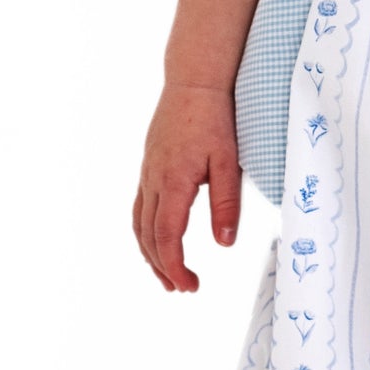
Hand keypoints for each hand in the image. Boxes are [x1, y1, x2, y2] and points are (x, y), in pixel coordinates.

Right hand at [133, 82, 241, 292]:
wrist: (194, 81)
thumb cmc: (216, 117)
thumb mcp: (230, 162)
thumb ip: (227, 204)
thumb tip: (224, 244)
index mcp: (173, 182)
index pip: (167, 237)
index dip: (175, 266)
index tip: (189, 286)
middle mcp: (153, 180)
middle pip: (148, 236)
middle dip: (161, 267)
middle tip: (180, 288)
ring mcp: (147, 172)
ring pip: (139, 223)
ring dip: (149, 252)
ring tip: (165, 273)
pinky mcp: (149, 164)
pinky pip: (139, 205)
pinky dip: (145, 229)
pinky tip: (156, 236)